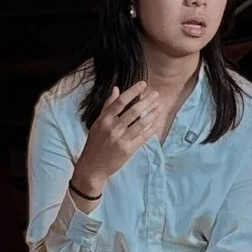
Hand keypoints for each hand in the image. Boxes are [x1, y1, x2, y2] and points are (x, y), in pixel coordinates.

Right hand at [72, 80, 155, 198]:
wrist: (91, 167)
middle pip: (133, 111)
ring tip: (159, 107)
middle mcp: (112, 128)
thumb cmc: (94, 144)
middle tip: (156, 94)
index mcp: (104, 119)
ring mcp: (121, 139)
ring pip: (141, 123)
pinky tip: (157, 123)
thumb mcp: (97, 123)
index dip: (133, 91)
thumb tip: (116, 89)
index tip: (143, 84)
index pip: (120, 102)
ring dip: (152, 114)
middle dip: (147, 101)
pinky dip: (151, 129)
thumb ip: (107, 106)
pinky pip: (143, 137)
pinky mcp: (128, 150)